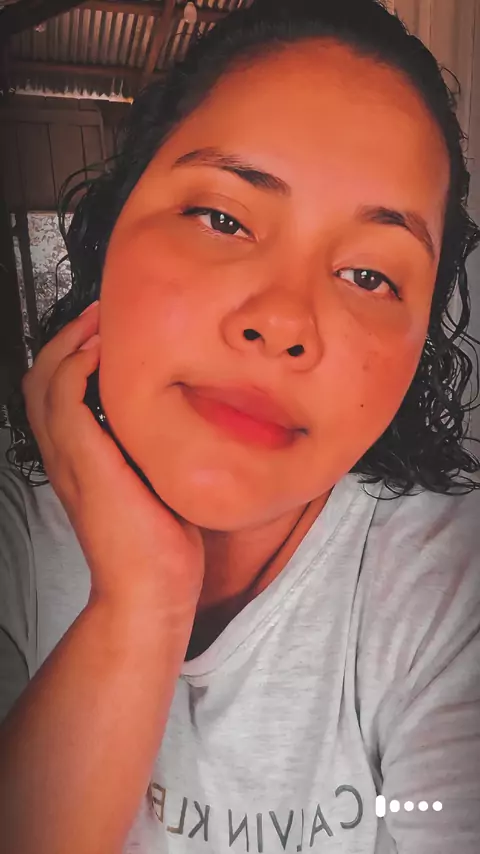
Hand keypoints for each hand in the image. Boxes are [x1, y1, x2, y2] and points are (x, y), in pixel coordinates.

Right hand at [22, 301, 203, 623]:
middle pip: (40, 378)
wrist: (151, 591)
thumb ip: (154, 447)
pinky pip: (64, 401)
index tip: (106, 330)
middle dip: (67, 338)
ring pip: (45, 381)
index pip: (57, 392)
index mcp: (81, 459)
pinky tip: (99, 352)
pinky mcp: (85, 463)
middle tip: (99, 314)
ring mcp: (71, 458)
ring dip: (69, 343)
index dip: (73, 355)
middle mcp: (67, 455)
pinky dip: (75, 368)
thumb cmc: (159, 545)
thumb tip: (185, 415)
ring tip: (98, 321)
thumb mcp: (157, 482)